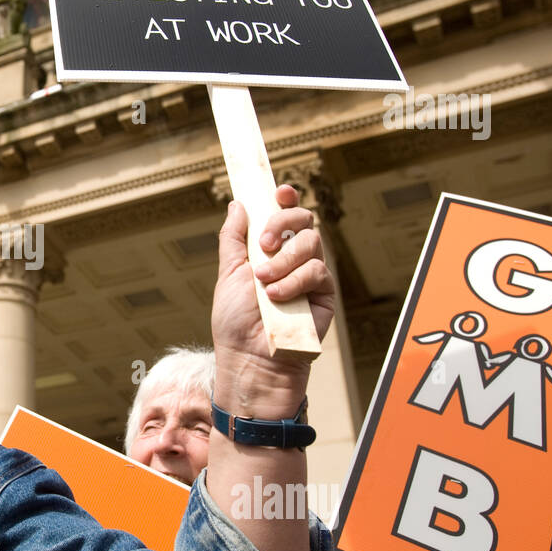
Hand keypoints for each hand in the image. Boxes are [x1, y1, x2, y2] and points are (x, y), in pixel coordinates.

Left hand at [210, 185, 334, 418]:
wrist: (250, 359)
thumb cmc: (235, 322)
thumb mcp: (228, 274)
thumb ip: (234, 239)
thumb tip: (238, 204)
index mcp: (269, 251)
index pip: (284, 215)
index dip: (285, 199)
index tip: (278, 191)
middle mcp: (292, 259)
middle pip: (303, 220)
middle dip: (283, 223)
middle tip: (264, 244)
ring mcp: (310, 276)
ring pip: (312, 242)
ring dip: (284, 259)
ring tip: (264, 282)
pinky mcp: (324, 295)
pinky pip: (317, 271)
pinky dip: (294, 280)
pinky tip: (277, 297)